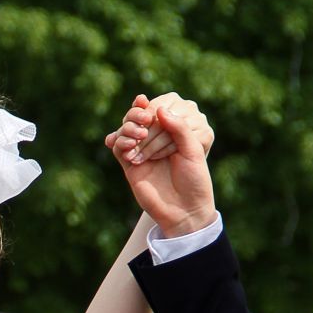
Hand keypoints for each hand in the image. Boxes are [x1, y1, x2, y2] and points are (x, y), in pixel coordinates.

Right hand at [103, 92, 216, 237]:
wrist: (184, 210)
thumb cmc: (194, 180)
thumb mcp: (192, 150)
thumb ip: (178, 128)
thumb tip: (159, 108)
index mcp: (174, 134)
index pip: (158, 112)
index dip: (151, 106)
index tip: (148, 102)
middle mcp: (156, 141)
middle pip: (138, 119)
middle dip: (137, 115)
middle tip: (144, 118)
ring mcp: (142, 152)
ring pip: (126, 131)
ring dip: (128, 127)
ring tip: (139, 133)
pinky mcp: (130, 166)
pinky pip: (119, 148)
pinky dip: (121, 142)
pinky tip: (130, 145)